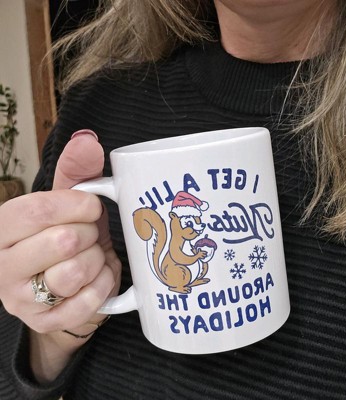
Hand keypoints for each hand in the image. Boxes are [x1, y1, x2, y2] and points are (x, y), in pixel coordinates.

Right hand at [0, 130, 120, 380]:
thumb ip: (76, 172)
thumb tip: (88, 141)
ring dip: (97, 260)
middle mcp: (3, 265)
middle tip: (88, 236)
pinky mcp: (46, 322)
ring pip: (74, 272)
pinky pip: (88, 301)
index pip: (37, 208)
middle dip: (89, 235)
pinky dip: (103, 285)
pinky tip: (97, 278)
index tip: (91, 206)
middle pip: (62, 241)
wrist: (69, 287)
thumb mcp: (69, 203)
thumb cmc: (69, 236)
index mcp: (3, 228)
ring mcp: (22, 299)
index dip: (76, 205)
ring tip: (92, 257)